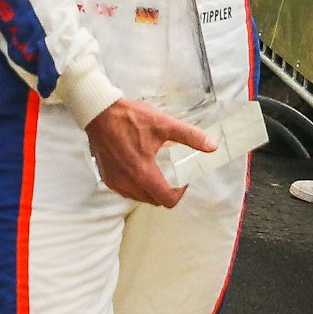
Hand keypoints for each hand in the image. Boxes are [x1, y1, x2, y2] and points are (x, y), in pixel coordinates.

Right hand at [84, 98, 217, 207]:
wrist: (99, 112)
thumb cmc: (130, 118)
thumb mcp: (164, 124)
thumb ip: (190, 136)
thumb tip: (212, 146)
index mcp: (143, 173)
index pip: (167, 200)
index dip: (180, 193)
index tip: (183, 180)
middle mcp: (127, 183)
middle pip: (154, 200)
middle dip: (166, 192)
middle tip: (173, 176)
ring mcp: (114, 182)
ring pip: (139, 197)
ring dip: (151, 190)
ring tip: (157, 172)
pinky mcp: (106, 177)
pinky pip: (125, 190)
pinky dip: (136, 186)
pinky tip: (140, 169)